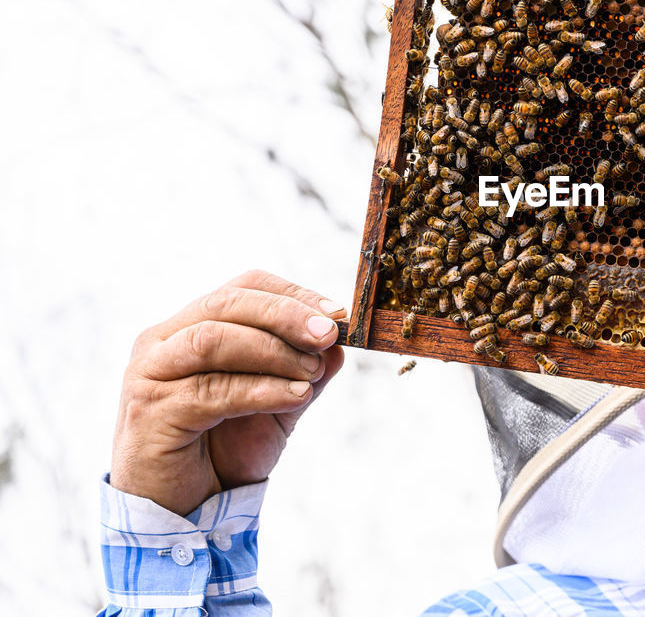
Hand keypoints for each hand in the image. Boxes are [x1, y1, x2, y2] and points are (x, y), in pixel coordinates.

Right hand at [110, 270, 345, 514]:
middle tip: (328, 333)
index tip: (337, 313)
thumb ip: (303, 372)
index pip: (242, 288)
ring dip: (273, 351)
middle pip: (225, 303)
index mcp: (189, 327)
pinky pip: (212, 390)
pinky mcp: (150, 411)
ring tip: (312, 371)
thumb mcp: (277, 405)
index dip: (291, 293)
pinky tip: (295, 396)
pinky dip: (261, 389)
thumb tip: (339, 345)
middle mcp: (162, 342)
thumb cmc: (224, 450)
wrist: (186, 511)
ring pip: (214, 340)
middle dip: (284, 314)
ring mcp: (149, 374)